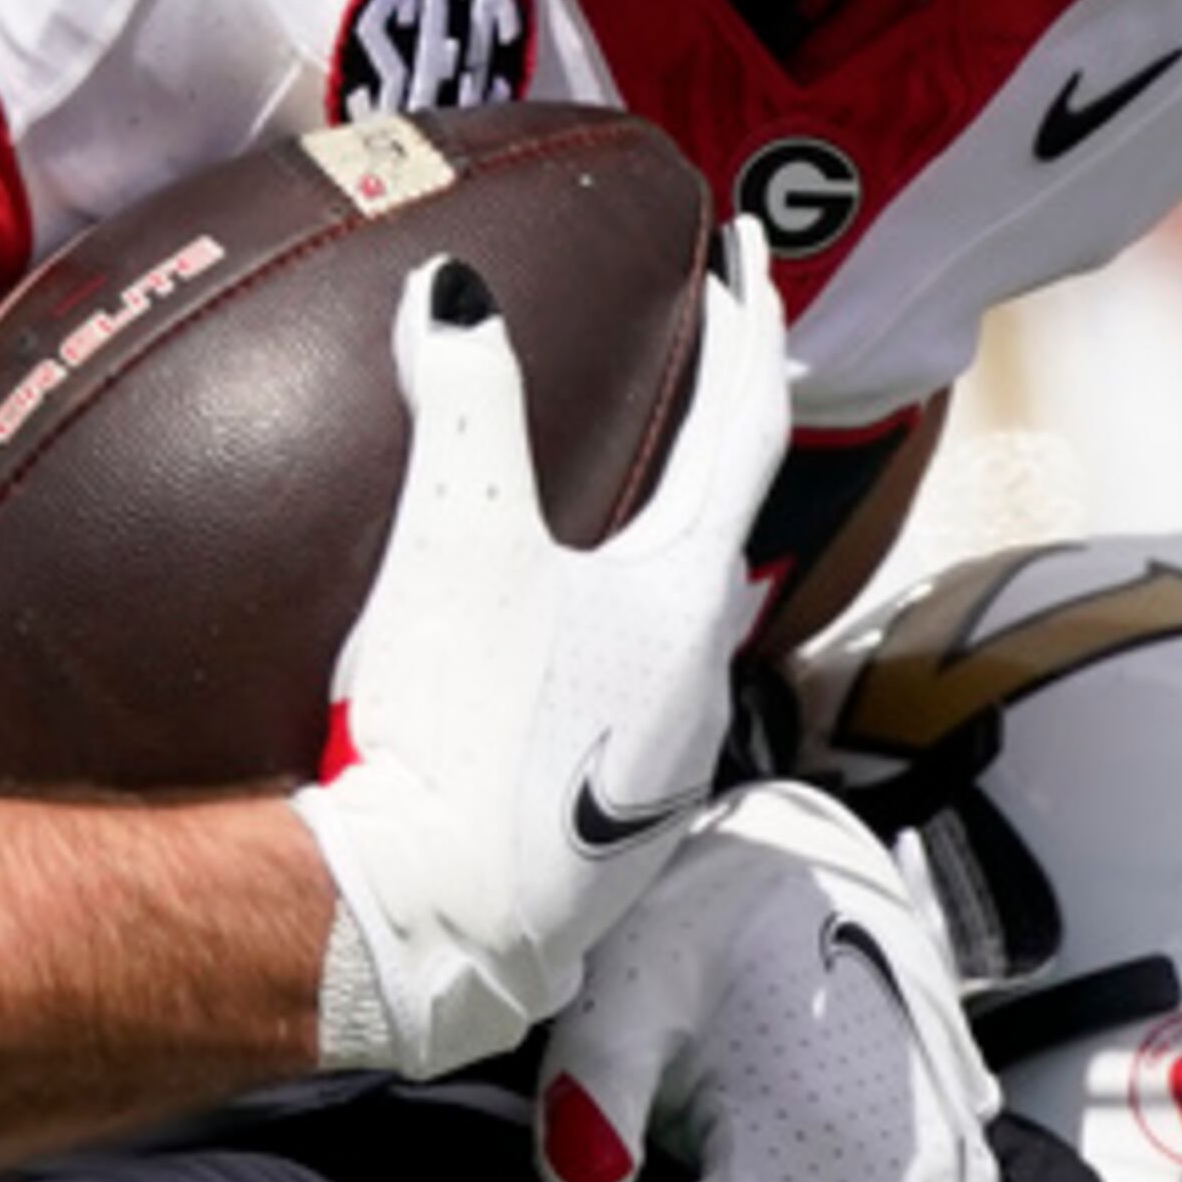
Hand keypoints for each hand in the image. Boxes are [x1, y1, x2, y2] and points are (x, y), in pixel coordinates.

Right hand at [297, 230, 789, 1081]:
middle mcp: (701, 676)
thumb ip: (465, 401)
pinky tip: (560, 645)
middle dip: (712, 435)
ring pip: (678, 618)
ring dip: (660, 547)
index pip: (745, 423)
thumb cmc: (458, 732)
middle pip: (723, 522)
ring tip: (625, 501)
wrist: (430, 924)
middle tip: (700, 364)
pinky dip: (609, 637)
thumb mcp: (455, 540)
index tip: (750, 257)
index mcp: (687, 594)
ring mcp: (662, 760)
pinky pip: (628, 695)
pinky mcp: (611, 826)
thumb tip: (455, 294)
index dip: (747, 325)